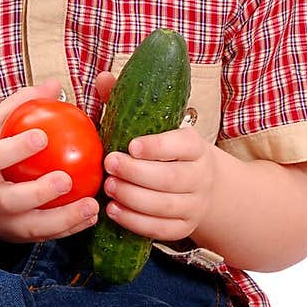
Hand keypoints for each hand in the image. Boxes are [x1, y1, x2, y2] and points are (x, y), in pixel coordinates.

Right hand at [0, 78, 99, 242]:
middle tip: (67, 179)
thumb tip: (54, 84)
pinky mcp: (11, 237)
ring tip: (91, 207)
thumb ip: (21, 105)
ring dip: (62, 220)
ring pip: (29, 227)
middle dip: (39, 193)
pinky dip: (67, 229)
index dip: (15, 148)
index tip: (42, 136)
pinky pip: (41, 236)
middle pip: (9, 200)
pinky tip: (90, 217)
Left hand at [93, 71, 215, 240]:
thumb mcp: (155, 126)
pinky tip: (114, 212)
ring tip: (108, 187)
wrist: (203, 186)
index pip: (182, 145)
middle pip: (171, 178)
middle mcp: (200, 176)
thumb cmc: (166, 151)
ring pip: (165, 205)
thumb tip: (104, 77)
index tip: (131, 145)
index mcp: (194, 146)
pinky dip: (136, 222)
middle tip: (109, 165)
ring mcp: (195, 204)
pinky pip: (161, 230)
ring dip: (133, 198)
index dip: (157, 146)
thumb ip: (128, 102)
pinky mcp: (184, 228)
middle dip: (136, 173)